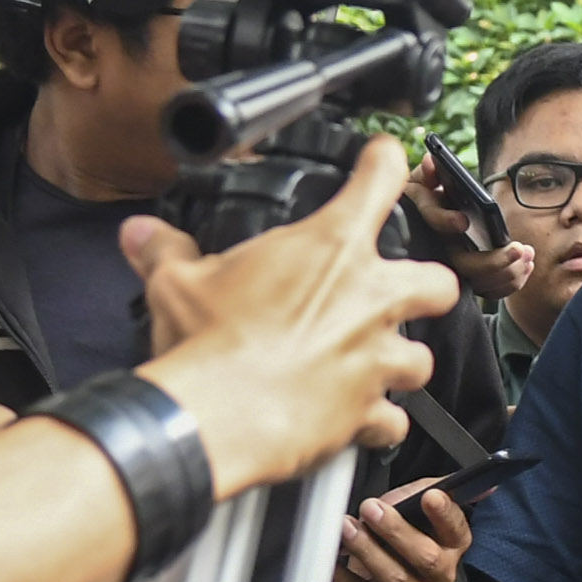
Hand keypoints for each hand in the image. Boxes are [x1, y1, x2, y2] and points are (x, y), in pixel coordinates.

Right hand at [124, 135, 462, 494]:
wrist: (217, 416)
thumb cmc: (208, 344)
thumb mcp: (176, 282)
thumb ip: (167, 250)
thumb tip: (143, 234)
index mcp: (331, 248)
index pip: (379, 179)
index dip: (385, 162)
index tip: (384, 159)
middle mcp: (369, 300)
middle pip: (438, 283)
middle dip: (426, 288)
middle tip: (400, 293)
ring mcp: (374, 359)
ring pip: (422, 359)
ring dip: (401, 362)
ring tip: (375, 365)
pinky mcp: (366, 413)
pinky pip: (393, 422)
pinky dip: (380, 422)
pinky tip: (360, 421)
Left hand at [337, 480, 470, 581]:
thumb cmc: (404, 544)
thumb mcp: (415, 513)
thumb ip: (416, 495)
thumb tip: (413, 490)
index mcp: (452, 544)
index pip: (456, 528)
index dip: (445, 513)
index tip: (430, 496)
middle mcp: (439, 573)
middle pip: (426, 557)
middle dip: (395, 530)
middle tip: (371, 509)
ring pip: (394, 577)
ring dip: (366, 549)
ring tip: (347, 528)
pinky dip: (342, 574)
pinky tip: (333, 556)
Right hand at [403, 155, 533, 301]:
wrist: (430, 220)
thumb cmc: (429, 197)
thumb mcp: (423, 181)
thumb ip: (428, 173)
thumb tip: (433, 162)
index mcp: (426, 221)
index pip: (431, 221)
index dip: (444, 221)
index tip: (463, 220)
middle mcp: (439, 250)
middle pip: (462, 266)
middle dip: (493, 262)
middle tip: (519, 249)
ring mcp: (454, 268)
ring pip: (479, 282)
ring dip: (508, 273)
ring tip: (527, 255)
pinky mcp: (471, 279)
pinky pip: (490, 290)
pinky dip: (510, 282)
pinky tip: (526, 266)